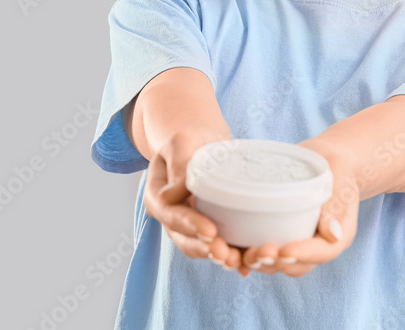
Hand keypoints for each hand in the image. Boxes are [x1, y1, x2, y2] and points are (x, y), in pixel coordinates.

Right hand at [143, 129, 247, 273]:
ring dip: (219, 257)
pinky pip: (218, 246)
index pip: (171, 214)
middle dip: (206, 249)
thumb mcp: (182, 141)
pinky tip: (247, 265)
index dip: (190, 225)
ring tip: (238, 261)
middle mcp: (171, 217)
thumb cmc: (191, 139)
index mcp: (157, 196)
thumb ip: (179, 162)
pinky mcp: (209, 229)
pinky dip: (232, 256)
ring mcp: (189, 226)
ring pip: (201, 248)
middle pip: (185, 239)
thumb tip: (173, 194)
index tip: (210, 230)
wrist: (203, 143)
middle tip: (227, 253)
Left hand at [236, 139, 359, 277]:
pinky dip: (248, 254)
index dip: (302, 255)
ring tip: (243, 255)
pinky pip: (264, 252)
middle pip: (296, 265)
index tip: (284, 251)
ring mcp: (297, 243)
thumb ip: (337, 204)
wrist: (328, 162)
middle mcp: (316, 246)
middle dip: (275, 262)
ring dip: (260, 262)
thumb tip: (334, 235)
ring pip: (278, 263)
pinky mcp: (280, 235)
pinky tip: (232, 252)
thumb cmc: (336, 167)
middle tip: (257, 253)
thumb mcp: (340, 178)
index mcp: (337, 237)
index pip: (321, 253)